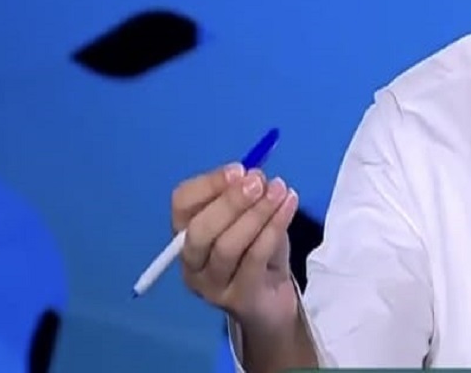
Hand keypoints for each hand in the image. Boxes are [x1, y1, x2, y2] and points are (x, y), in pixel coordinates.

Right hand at [171, 163, 300, 331]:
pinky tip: (288, 207)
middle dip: (230, 201)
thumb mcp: (251, 219)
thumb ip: (249, 198)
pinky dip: (273, 229)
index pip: (182, 204)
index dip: (209, 184)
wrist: (272, 301)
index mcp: (186, 235)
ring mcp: (211, 286)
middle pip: (200, 230)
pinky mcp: (238, 298)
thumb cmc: (257, 253)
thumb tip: (255, 175)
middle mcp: (191, 263)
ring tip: (280, 191)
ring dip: (256, 213)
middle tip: (259, 182)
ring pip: (227, 246)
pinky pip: (254, 259)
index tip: (239, 169)